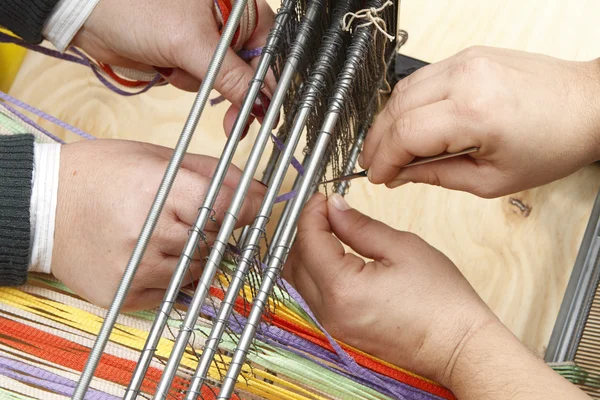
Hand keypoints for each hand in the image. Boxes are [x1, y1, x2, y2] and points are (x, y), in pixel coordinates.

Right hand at [51, 139, 264, 310]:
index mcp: (157, 191)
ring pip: (197, 269)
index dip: (246, 208)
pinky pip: (172, 290)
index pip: (226, 209)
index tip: (249, 207)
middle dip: (215, 230)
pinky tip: (150, 253)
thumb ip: (214, 173)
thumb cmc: (102, 174)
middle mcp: (148, 233)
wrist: (43, 207)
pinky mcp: (125, 294)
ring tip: (166, 232)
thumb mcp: (158, 157)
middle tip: (193, 217)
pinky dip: (172, 274)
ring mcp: (136, 269)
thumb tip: (260, 192)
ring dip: (194, 254)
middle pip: (214, 241)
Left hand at [73, 0, 275, 131]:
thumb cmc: (138, 8)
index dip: (269, 84)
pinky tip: (168, 66)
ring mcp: (208, 38)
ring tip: (176, 66)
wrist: (90, 16)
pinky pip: (201, 80)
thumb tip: (259, 102)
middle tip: (235, 123)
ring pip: (224, 78)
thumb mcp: (191, 42)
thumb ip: (230, 74)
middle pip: (250, 68)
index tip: (265, 113)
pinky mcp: (188, 54)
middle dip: (237, 93)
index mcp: (240, 6)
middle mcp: (228, 21)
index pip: (268, 50)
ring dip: (202, 83)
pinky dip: (186, 80)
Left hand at [284, 192, 492, 383]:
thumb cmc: (441, 301)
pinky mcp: (340, 332)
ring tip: (332, 231)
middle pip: (295, 261)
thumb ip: (358, 226)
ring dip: (308, 252)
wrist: (458, 346)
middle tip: (327, 211)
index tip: (323, 198)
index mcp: (342, 288)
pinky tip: (336, 257)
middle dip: (306, 231)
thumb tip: (334, 207)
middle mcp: (329, 312)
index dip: (312, 212)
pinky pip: (313, 297)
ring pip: (299, 281)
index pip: (309, 240)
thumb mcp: (401, 247)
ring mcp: (333, 326)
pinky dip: (316, 272)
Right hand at [361, 46, 599, 197]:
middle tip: (374, 163)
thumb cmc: (553, 143)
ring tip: (387, 147)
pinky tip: (408, 124)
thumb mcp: (491, 180)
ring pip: (403, 90)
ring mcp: (466, 61)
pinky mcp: (468, 56)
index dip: (383, 159)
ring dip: (388, 120)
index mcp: (475, 113)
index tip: (377, 176)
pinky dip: (407, 103)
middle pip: (396, 108)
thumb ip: (437, 176)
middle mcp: (466, 78)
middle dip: (377, 140)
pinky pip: (422, 79)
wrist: (588, 106)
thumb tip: (400, 175)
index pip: (404, 134)